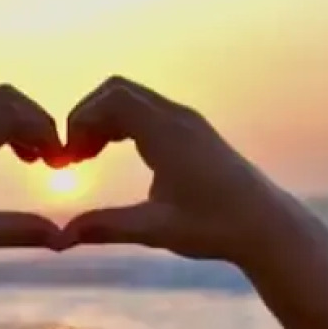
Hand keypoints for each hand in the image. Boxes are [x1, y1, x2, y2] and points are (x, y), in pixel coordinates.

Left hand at [0, 85, 66, 276]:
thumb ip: (17, 231)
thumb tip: (63, 238)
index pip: (13, 112)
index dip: (46, 131)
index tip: (61, 165)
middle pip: (5, 98)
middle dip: (37, 122)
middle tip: (53, 160)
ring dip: (19, 123)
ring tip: (36, 161)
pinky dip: (0, 128)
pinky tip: (8, 159)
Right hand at [60, 77, 308, 268]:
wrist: (265, 226)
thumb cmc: (215, 227)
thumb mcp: (155, 230)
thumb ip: (107, 227)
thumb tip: (62, 238)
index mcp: (167, 133)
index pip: (110, 100)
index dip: (79, 122)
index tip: (66, 160)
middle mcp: (177, 117)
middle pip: (117, 90)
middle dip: (87, 117)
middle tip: (71, 157)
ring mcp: (187, 121)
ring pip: (133, 99)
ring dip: (104, 120)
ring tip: (86, 158)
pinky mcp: (193, 132)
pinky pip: (148, 111)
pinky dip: (124, 124)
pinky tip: (115, 155)